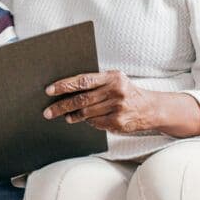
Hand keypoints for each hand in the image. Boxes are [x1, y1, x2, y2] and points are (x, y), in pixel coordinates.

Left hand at [43, 69, 157, 133]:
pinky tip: (83, 120)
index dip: (64, 85)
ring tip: (64, 116)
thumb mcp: (115, 80)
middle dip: (62, 105)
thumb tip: (66, 88)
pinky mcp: (118, 122)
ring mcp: (117, 108)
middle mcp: (115, 91)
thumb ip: (95, 82)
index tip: (49, 90)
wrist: (150, 108)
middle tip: (48, 111)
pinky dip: (87, 121)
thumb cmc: (126, 91)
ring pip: (86, 113)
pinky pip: (95, 123)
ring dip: (72, 116)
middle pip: (82, 99)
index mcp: (112, 77)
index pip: (83, 80)